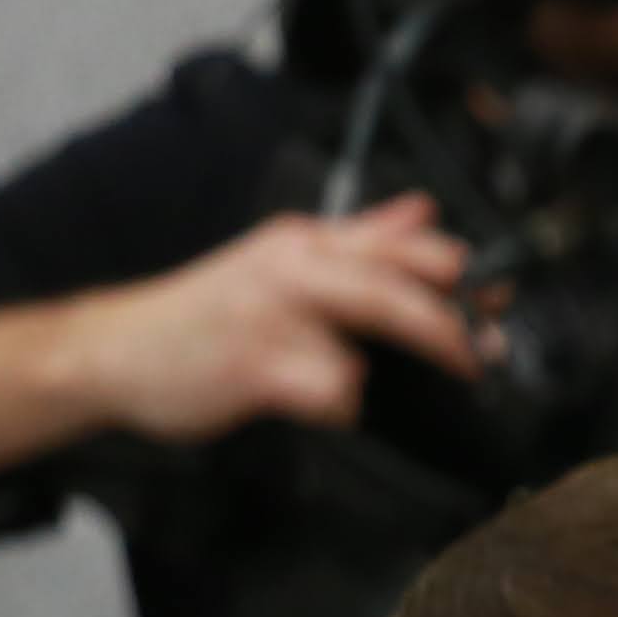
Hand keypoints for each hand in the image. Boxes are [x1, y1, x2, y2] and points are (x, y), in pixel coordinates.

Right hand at [64, 195, 477, 443]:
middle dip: (450, 324)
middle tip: (483, 357)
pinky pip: (329, 389)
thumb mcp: (285, 260)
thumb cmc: (211, 314)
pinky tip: (323, 405)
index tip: (502, 299)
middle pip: (395, 285)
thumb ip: (360, 240)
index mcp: (306, 243)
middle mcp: (293, 268)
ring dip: (402, 358)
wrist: (115, 351)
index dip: (458, 271)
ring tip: (413, 377)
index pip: (398, 242)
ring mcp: (274, 315)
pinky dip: (340, 404)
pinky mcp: (256, 366)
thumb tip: (423, 211)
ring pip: (367, 332)